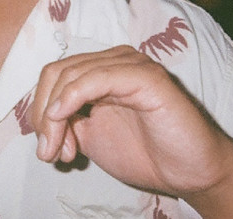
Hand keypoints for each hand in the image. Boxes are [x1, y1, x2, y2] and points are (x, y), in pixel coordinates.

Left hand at [32, 45, 232, 216]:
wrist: (192, 172)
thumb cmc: (147, 153)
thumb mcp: (92, 138)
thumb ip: (66, 123)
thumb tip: (42, 122)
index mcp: (100, 70)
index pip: (54, 75)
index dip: (40, 110)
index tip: (49, 150)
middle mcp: (113, 60)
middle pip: (58, 72)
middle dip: (44, 114)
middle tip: (50, 152)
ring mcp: (130, 64)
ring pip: (72, 75)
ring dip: (55, 116)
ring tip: (63, 150)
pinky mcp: (145, 76)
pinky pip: (97, 78)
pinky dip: (72, 98)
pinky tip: (64, 118)